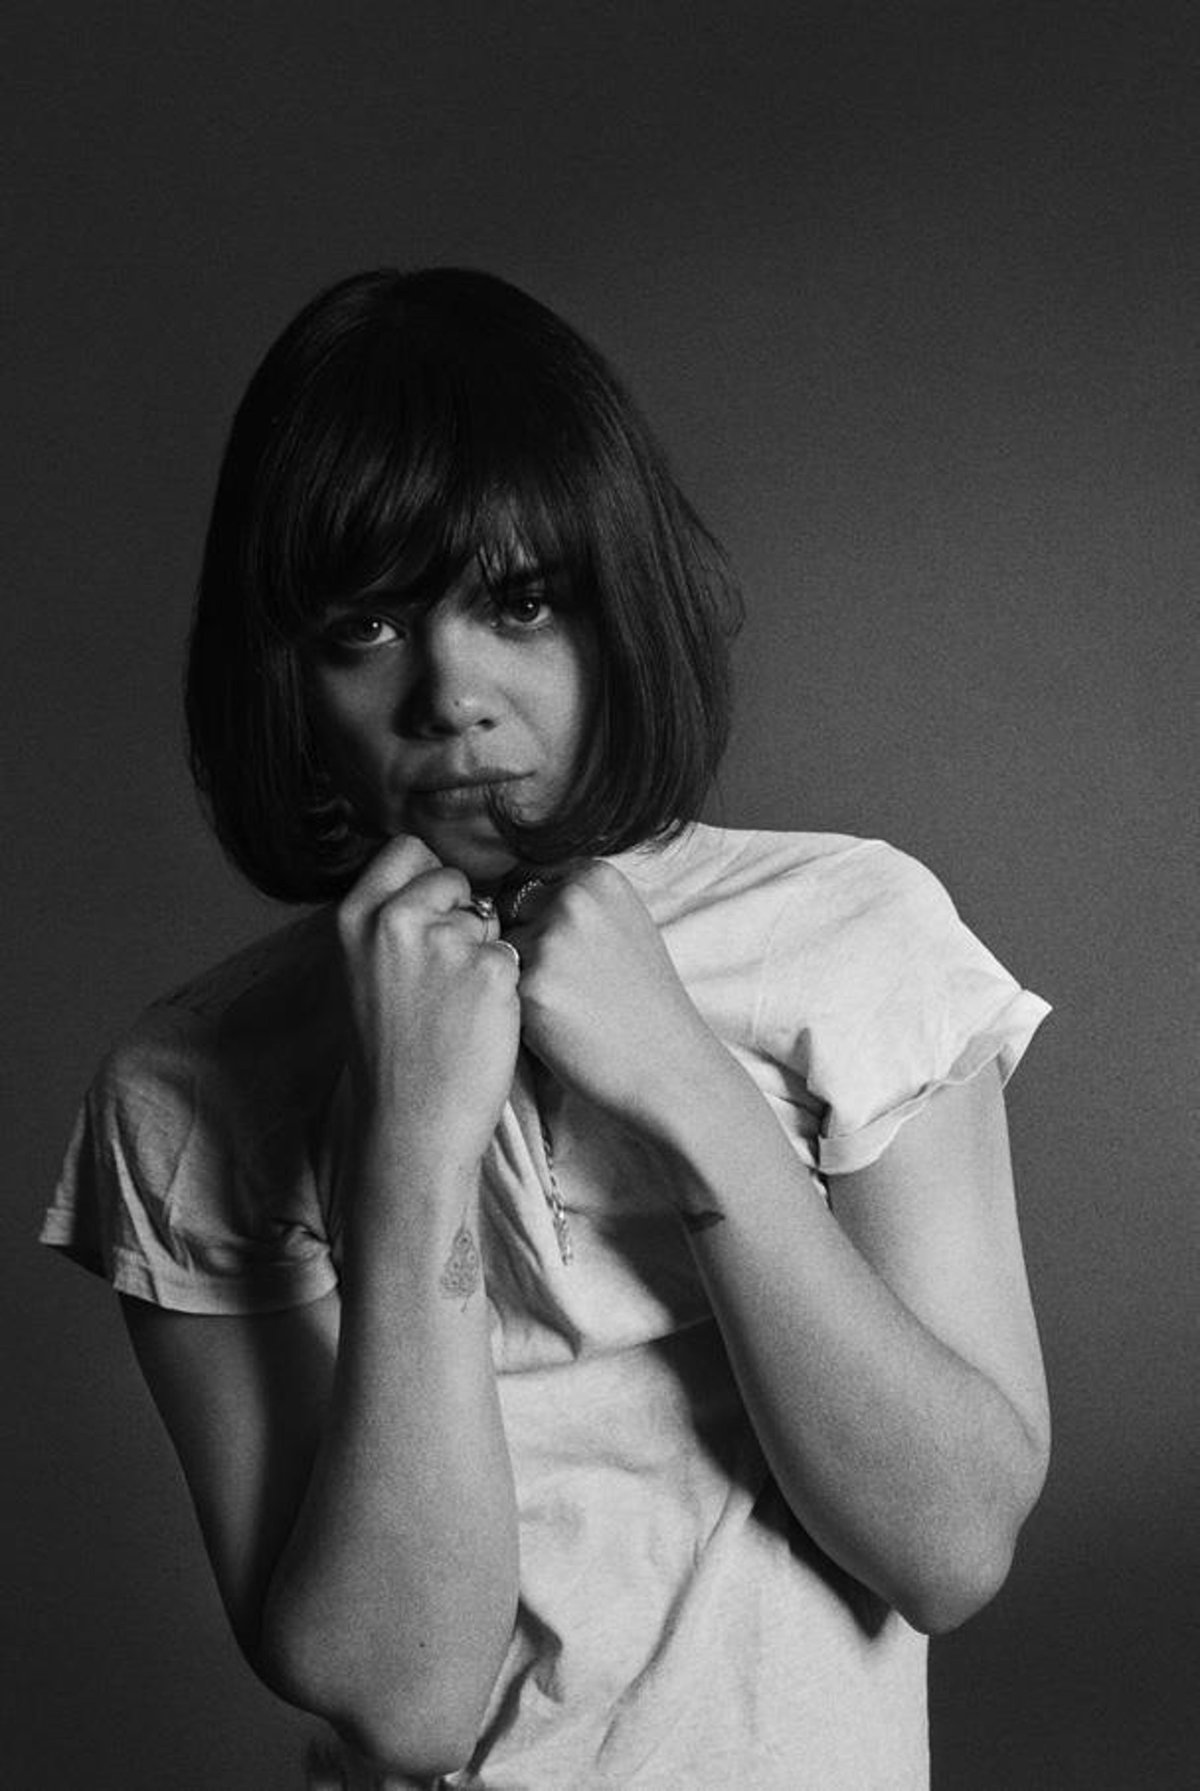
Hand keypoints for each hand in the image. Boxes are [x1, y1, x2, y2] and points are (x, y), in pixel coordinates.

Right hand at [336, 836, 521, 1177]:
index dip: (429, 878)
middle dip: (462, 913)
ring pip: (487, 919)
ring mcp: (445, 942)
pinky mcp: (492, 970)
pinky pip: (513, 954)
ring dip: (486, 952)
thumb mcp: (364, 972)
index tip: (434, 911)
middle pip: (452, 877)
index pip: (407, 850)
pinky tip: (482, 1021)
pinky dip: (507, 985)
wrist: (411, 1123)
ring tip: (459, 1006)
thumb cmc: (392, 1054)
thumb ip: (391, 922)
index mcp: (356, 917)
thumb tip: (435, 878)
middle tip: (447, 973)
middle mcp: (395, 919)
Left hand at [504, 860, 729, 1136]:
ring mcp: (552, 940)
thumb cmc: (643, 1000)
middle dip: (525, 943)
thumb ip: (576, 900)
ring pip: (502, 951)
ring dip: (520, 977)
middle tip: (571, 982)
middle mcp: (573, 897)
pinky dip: (520, 1008)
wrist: (668, 1064)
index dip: (539, 920)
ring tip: (568, 1005)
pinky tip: (559, 1024)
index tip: (571, 952)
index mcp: (596, 876)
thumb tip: (510, 892)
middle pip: (510, 912)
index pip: (528, 881)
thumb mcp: (623, 922)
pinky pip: (501, 988)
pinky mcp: (532, 985)